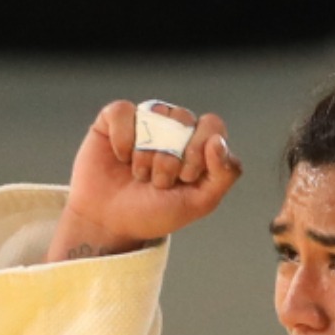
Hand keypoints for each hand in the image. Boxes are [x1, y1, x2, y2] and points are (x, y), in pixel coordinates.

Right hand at [47, 100, 241, 260]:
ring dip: (146, 154)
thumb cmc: (155, 212)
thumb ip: (224, 175)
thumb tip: (218, 141)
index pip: (212, 126)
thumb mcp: (199, 203)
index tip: (186, 178)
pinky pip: (123, 111)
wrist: (110, 223)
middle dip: (170, 160)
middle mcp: (175, 127)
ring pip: (155, 114)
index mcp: (199, 144)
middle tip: (160, 183)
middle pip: (184, 120)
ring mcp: (146, 120)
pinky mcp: (115, 118)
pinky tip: (121, 158)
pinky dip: (122, 139)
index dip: (199, 150)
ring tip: (140, 175)